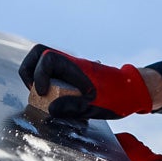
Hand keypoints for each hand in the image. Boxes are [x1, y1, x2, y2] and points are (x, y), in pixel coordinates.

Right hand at [18, 44, 152, 119]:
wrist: (131, 91)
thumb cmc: (117, 98)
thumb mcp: (96, 107)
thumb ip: (73, 107)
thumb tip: (50, 108)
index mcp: (78, 66)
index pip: (50, 60)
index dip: (41, 75)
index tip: (44, 92)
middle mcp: (71, 62)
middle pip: (40, 52)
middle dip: (30, 70)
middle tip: (35, 90)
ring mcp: (69, 65)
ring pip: (42, 58)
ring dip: (35, 74)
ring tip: (39, 93)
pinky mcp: (68, 72)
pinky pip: (49, 68)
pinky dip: (43, 78)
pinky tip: (50, 95)